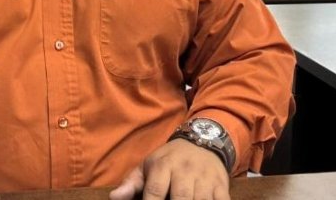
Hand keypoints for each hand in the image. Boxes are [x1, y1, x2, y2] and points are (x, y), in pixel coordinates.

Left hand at [109, 139, 229, 199]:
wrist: (203, 141)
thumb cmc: (170, 160)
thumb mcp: (148, 166)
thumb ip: (131, 184)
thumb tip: (114, 197)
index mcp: (163, 166)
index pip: (154, 191)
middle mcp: (185, 172)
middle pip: (181, 199)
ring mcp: (205, 179)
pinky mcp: (221, 186)